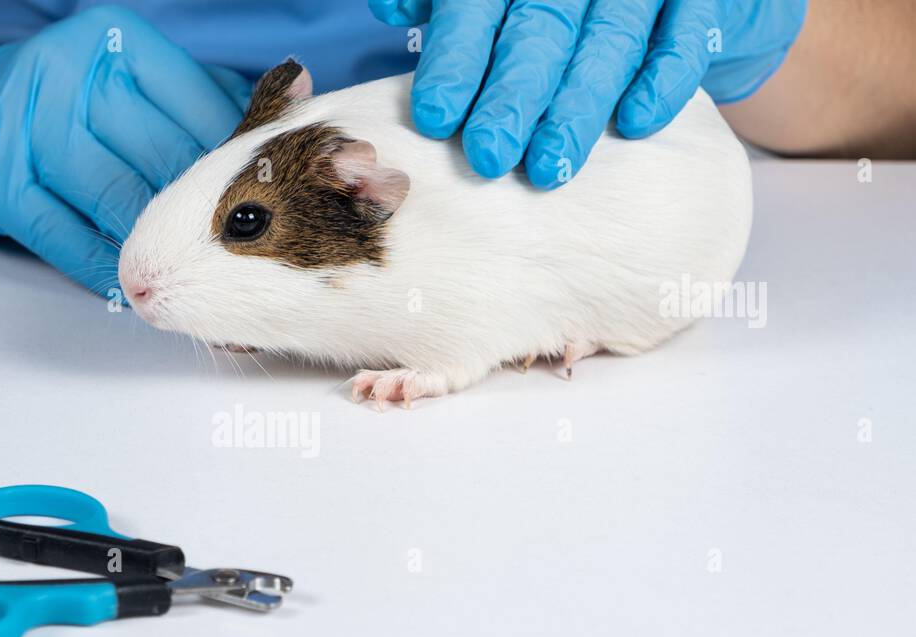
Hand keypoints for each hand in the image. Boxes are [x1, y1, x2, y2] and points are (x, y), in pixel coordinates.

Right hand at [0, 5, 248, 290]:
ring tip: (191, 283)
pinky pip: (69, 239)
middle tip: (237, 261)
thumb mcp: (112, 86)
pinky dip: (104, 270)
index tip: (259, 207)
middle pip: (166, 159)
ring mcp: (29, 127)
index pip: (201, 107)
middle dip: (206, 218)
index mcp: (115, 43)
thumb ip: (184, 104)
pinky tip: (129, 288)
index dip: (237, 165)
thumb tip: (278, 121)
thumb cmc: (46, 111)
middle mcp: (72, 74)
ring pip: (122, 202)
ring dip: (161, 253)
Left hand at [369, 0, 806, 188]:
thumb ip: (453, 8)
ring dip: (578, 105)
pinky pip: (688, 31)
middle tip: (487, 156)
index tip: (436, 118)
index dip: (457, 58)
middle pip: (541, 24)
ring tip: (549, 168)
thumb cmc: (579, 13)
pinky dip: (664, 77)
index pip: (479, 3)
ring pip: (610, 36)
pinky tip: (637, 123)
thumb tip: (392, 9)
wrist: (697, 0)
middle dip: (512, 94)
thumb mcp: (510, 6)